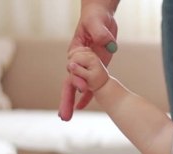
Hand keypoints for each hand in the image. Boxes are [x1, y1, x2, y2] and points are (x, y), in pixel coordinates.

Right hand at [59, 3, 117, 120]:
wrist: (100, 16)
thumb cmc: (95, 16)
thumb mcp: (98, 23)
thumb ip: (101, 34)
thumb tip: (108, 44)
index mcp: (75, 50)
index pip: (74, 68)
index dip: (78, 79)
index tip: (85, 88)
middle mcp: (77, 61)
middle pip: (69, 83)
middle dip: (66, 100)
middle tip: (64, 116)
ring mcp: (86, 66)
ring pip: (77, 87)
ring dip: (71, 103)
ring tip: (66, 118)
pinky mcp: (95, 68)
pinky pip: (90, 84)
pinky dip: (86, 96)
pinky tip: (81, 108)